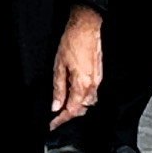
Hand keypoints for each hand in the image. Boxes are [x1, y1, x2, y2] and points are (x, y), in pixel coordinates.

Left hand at [48, 8, 104, 129]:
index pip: (71, 110)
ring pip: (87, 102)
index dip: (61, 120)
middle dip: (68, 115)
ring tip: (63, 105)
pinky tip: (73, 93)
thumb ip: (58, 89)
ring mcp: (97, 80)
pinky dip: (81, 97)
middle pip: (81, 109)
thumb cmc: (73, 42)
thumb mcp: (59, 66)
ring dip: (75, 107)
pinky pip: (91, 93)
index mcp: (82, 84)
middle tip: (56, 116)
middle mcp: (92, 85)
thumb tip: (55, 105)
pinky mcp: (99, 75)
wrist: (86, 27)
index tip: (52, 125)